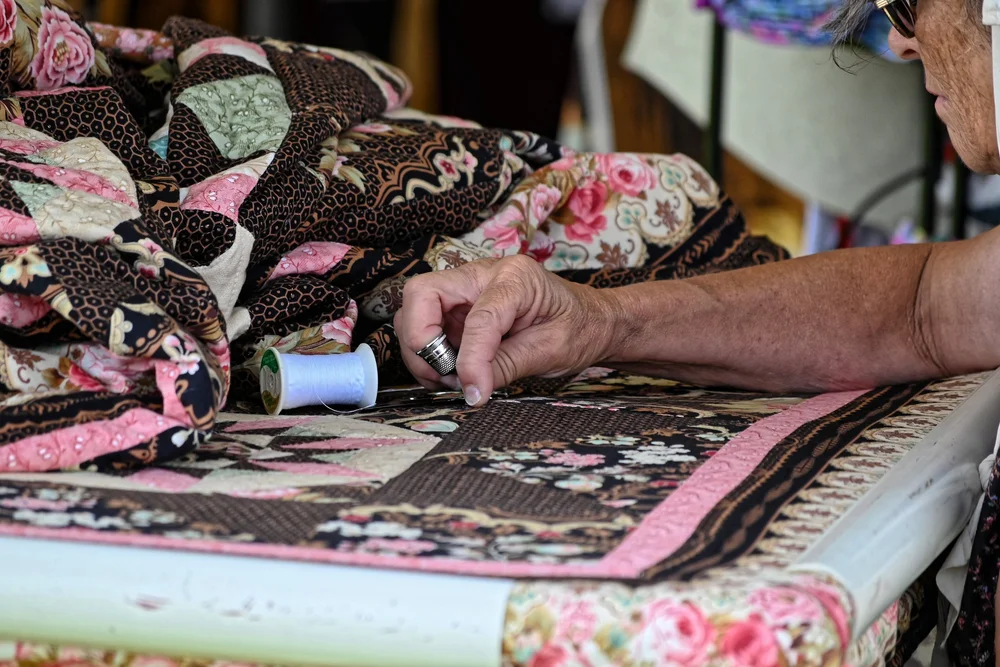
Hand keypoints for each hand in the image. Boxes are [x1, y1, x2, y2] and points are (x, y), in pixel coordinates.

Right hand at [394, 255, 619, 405]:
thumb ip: (507, 366)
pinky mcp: (458, 309)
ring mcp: (466, 290)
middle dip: (420, 339)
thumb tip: (471, 389)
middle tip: (444, 376)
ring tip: (451, 378)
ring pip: (414, 310)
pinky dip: (428, 353)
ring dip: (421, 350)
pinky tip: (452, 372)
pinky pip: (426, 325)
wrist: (590, 320)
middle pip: (422, 294)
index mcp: (515, 278)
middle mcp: (482, 275)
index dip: (470, 360)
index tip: (474, 392)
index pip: (478, 318)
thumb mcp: (551, 351)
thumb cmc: (578, 328)